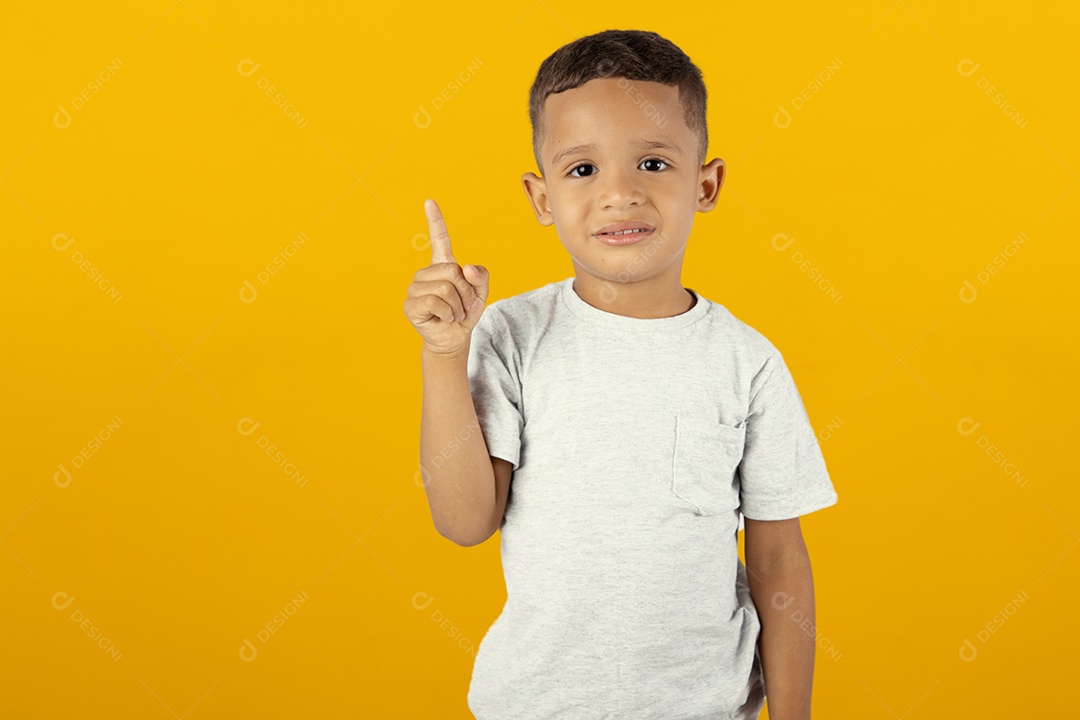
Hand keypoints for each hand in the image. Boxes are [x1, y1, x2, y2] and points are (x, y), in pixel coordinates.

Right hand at [403, 198, 489, 357]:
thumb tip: (467, 268)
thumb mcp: (481, 293)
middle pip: (452, 272)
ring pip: (445, 288)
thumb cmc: (465, 313)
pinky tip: (445, 318)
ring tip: (455, 313)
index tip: (429, 201)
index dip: (435, 220)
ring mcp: (415, 288)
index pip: (440, 239)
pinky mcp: (410, 305)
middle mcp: (426, 273)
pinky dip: (447, 313)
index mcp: (443, 265)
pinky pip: (434, 301)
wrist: (455, 337)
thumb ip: (481, 277)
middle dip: (466, 292)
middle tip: (465, 306)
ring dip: (458, 305)